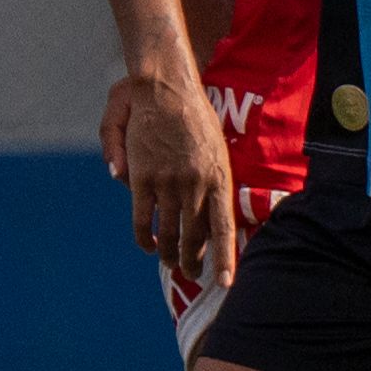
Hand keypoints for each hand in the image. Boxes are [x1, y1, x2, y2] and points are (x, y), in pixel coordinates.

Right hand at [110, 64, 236, 298]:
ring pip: (170, 232)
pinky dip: (145, 237)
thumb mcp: (214, 143)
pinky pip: (144, 218)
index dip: (224, 257)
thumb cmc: (192, 112)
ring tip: (173, 267)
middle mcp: (195, 185)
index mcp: (218, 177)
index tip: (226, 282)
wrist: (167, 88)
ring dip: (171, 254)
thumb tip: (201, 201)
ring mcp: (168, 184)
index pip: (223, 228)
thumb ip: (210, 178)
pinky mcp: (143, 178)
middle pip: (195, 236)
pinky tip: (148, 246)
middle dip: (195, 261)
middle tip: (193, 276)